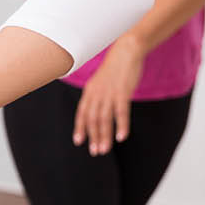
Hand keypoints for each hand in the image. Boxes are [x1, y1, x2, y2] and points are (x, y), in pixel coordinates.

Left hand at [73, 34, 145, 155]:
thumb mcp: (102, 82)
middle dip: (93, 137)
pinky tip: (121, 137)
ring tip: (104, 150)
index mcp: (90, 91)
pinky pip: (121, 112)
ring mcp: (109, 94)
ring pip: (104, 119)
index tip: (79, 141)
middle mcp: (96, 94)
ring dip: (104, 136)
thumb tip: (97, 109)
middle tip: (95, 152)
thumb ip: (98, 95)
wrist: (126, 52)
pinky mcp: (122, 93)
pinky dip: (121, 126)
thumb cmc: (116, 68)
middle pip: (92, 119)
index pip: (82, 113)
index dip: (80, 128)